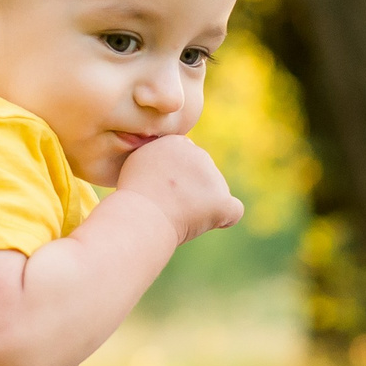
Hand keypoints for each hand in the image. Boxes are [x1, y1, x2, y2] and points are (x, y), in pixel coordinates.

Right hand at [115, 137, 242, 245]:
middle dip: (189, 191)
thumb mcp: (135, 166)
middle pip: (201, 176)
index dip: (176, 179)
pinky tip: (210, 223)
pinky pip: (233, 211)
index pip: (185, 160)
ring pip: (214, 193)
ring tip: (175, 216)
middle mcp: (198, 154)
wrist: (140, 215)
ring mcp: (212, 176)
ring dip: (200, 206)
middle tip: (165, 206)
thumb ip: (156, 162)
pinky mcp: (221, 200)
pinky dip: (224, 218)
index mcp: (176, 142)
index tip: (159, 191)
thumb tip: (168, 170)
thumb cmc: (131, 198)